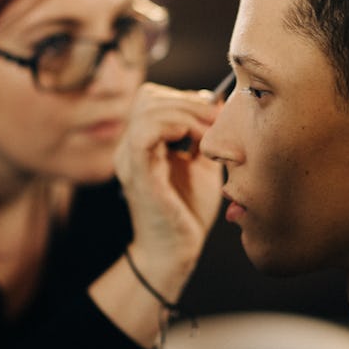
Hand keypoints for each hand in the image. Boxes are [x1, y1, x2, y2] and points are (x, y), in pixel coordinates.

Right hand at [113, 82, 223, 283]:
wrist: (177, 251)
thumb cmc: (189, 211)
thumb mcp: (203, 164)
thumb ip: (206, 135)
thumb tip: (217, 103)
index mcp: (144, 142)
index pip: (154, 99)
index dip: (185, 98)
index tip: (216, 114)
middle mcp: (130, 147)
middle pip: (149, 97)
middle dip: (188, 102)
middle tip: (216, 119)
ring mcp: (131, 160)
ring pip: (147, 110)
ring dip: (185, 113)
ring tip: (207, 133)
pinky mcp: (138, 175)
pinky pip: (143, 135)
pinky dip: (170, 126)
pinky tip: (190, 138)